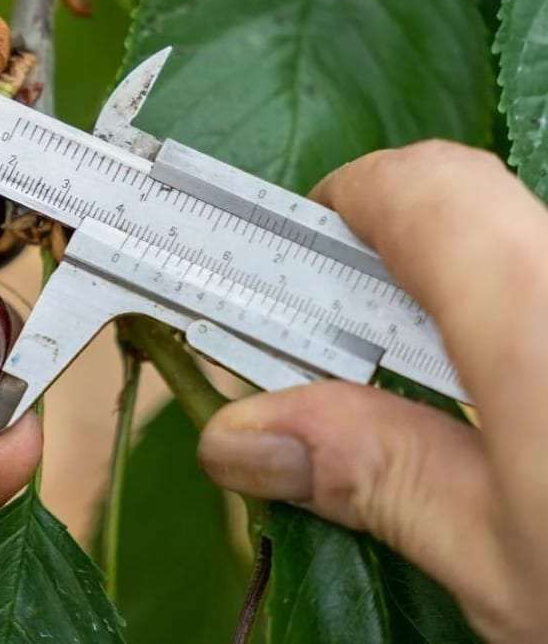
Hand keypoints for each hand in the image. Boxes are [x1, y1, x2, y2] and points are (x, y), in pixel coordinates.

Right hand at [196, 141, 547, 642]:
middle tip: (344, 370)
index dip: (334, 209)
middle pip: (475, 214)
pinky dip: (514, 330)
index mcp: (539, 315)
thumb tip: (240, 435)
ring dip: (457, 310)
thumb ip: (379, 477)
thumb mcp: (516, 570)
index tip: (281, 271)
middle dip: (387, 273)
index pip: (417, 187)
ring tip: (434, 413)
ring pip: (524, 255)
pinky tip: (517, 418)